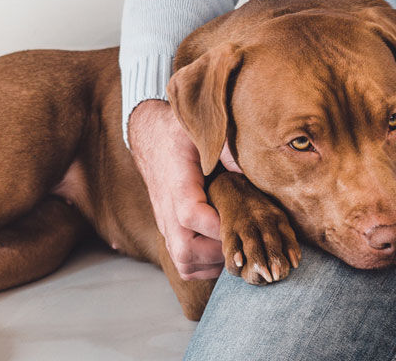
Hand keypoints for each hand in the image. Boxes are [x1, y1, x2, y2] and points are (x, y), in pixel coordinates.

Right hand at [128, 100, 239, 279]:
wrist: (149, 136)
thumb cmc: (179, 133)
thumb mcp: (199, 130)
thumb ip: (223, 148)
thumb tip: (246, 168)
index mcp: (177, 185)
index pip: (191, 216)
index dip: (218, 226)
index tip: (242, 223)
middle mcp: (168, 211)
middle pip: (184, 251)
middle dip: (219, 252)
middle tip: (243, 239)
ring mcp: (167, 224)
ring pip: (184, 262)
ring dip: (213, 262)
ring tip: (236, 245)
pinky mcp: (170, 231)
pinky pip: (183, 263)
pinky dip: (205, 265)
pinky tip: (224, 248)